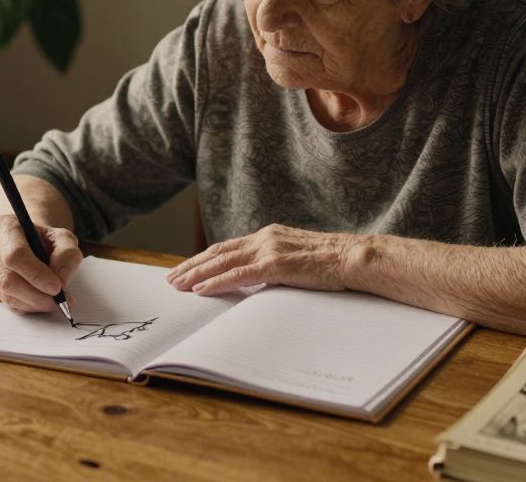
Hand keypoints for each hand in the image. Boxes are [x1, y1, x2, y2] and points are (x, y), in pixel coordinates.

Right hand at [0, 214, 82, 313]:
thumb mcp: (63, 238)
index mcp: (5, 226)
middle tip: (57, 302)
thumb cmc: (44, 239)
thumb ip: (67, 254)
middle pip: (6, 278)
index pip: (15, 254)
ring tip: (52, 302)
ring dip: (33, 303)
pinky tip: (38, 301)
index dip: (36, 274)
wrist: (27, 241)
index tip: (56, 287)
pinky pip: (5, 302)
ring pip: (5, 294)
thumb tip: (61, 279)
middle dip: (35, 295)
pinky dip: (25, 306)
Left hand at [165, 224, 360, 295]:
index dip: (204, 258)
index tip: (186, 269)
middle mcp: (264, 238)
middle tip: (171, 279)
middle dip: (192, 266)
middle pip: (218, 252)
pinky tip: (201, 290)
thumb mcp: (296, 259)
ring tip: (178, 285)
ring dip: (197, 275)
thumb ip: (275, 265)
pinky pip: (239, 275)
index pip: (227, 247)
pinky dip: (216, 282)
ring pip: (222, 262)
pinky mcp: (276, 265)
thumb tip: (257, 281)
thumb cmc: (331, 263)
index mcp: (268, 235)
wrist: (354, 257)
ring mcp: (269, 249)